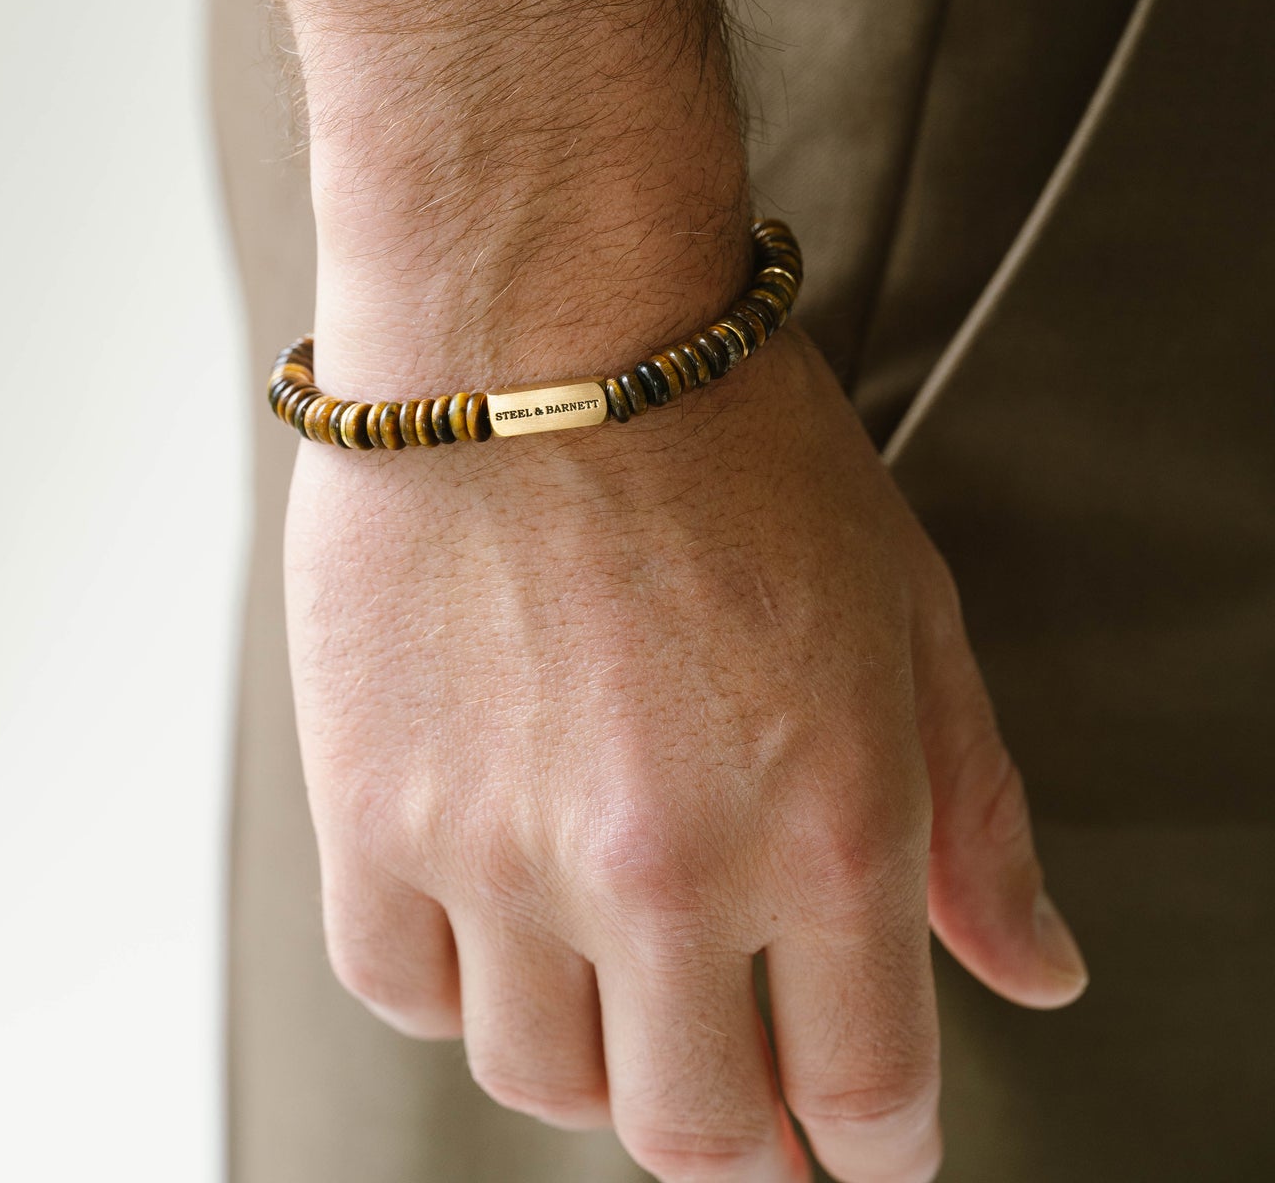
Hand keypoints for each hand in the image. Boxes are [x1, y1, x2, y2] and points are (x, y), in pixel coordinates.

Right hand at [284, 321, 1086, 1182]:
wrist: (536, 309)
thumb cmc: (730, 436)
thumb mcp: (906, 606)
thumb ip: (975, 812)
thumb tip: (1036, 975)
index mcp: (831, 823)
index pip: (867, 1098)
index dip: (875, 1151)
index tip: (860, 1145)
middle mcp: (667, 867)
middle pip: (699, 1135)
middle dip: (744, 1139)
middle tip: (742, 1088)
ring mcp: (503, 847)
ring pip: (542, 1081)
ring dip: (597, 1057)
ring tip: (616, 971)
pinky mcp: (371, 804)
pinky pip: (399, 991)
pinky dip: (456, 984)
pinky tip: (496, 910)